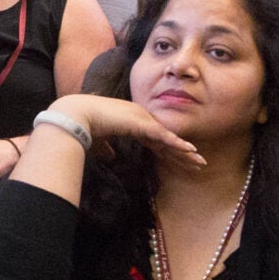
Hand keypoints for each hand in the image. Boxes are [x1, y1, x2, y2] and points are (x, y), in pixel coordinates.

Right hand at [47, 95, 203, 166]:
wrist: (78, 116)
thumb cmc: (85, 128)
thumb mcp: (99, 142)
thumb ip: (107, 149)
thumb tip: (111, 158)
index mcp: (132, 123)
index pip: (155, 141)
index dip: (168, 151)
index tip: (180, 160)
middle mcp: (141, 119)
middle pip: (166, 141)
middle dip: (182, 154)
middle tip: (198, 163)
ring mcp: (143, 120)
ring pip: (169, 139)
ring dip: (185, 152)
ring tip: (200, 162)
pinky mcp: (142, 123)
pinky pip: (164, 136)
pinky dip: (177, 144)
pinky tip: (190, 150)